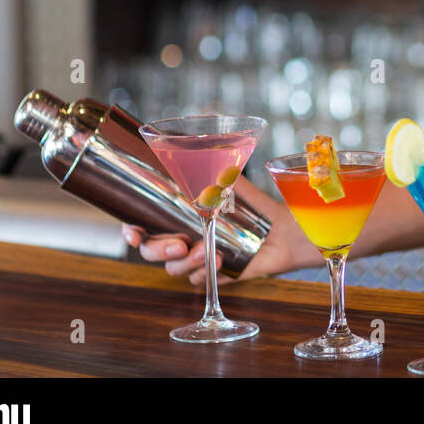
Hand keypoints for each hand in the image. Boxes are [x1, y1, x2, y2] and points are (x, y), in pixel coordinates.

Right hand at [122, 174, 315, 286]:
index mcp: (184, 217)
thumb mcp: (236, 186)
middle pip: (153, 252)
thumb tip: (201, 140)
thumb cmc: (261, 207)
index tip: (135, 233)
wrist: (290, 232)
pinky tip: (222, 262)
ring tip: (210, 253)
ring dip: (187, 263)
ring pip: (175, 270)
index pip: (146, 226)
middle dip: (160, 250)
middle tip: (181, 245)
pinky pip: (199, 283)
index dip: (133, 232)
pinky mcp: (218, 276)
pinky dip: (206, 275)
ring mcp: (201, 258)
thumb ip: (215, 170)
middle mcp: (187, 238)